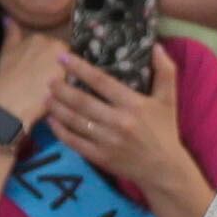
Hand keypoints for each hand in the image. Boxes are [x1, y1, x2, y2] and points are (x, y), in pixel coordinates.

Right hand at [0, 27, 70, 136]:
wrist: (10, 102)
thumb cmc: (6, 78)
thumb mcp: (6, 51)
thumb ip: (11, 33)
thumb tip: (7, 17)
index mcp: (40, 38)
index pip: (52, 46)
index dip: (49, 60)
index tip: (43, 70)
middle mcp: (55, 46)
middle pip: (65, 55)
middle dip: (60, 66)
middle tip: (49, 81)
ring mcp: (65, 63)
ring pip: (72, 69)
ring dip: (68, 77)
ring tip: (57, 89)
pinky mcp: (72, 81)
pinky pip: (77, 83)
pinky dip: (74, 88)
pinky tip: (65, 96)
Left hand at [46, 48, 192, 197]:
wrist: (165, 170)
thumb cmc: (165, 130)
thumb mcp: (169, 99)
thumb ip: (165, 71)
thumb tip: (156, 46)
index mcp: (133, 104)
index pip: (101, 81)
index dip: (79, 68)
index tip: (63, 57)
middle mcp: (119, 122)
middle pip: (82, 101)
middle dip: (61, 89)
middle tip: (50, 79)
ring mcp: (108, 141)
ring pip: (75, 121)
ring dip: (57, 107)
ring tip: (46, 97)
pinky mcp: (101, 157)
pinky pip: (75, 142)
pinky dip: (60, 130)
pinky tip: (51, 120)